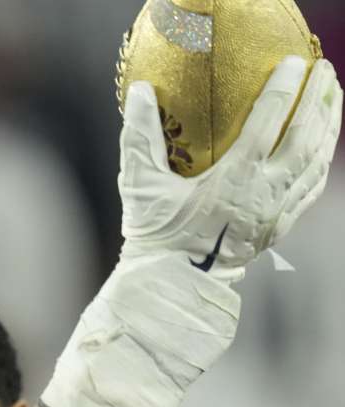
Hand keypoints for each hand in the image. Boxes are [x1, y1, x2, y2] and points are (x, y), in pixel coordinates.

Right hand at [118, 56, 341, 282]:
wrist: (173, 285)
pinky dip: (323, 162)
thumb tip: (138, 92)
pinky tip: (325, 146)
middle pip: (304, 137)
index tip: (296, 63)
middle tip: (326, 70)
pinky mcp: (280, 226)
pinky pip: (312, 188)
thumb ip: (139, 136)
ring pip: (315, 162)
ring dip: (329, 126)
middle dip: (318, 99)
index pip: (268, 122)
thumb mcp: (140, 185)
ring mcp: (277, 211)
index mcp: (235, 179)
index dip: (284, 88)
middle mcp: (264, 192)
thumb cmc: (156, 236)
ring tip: (334, 98)